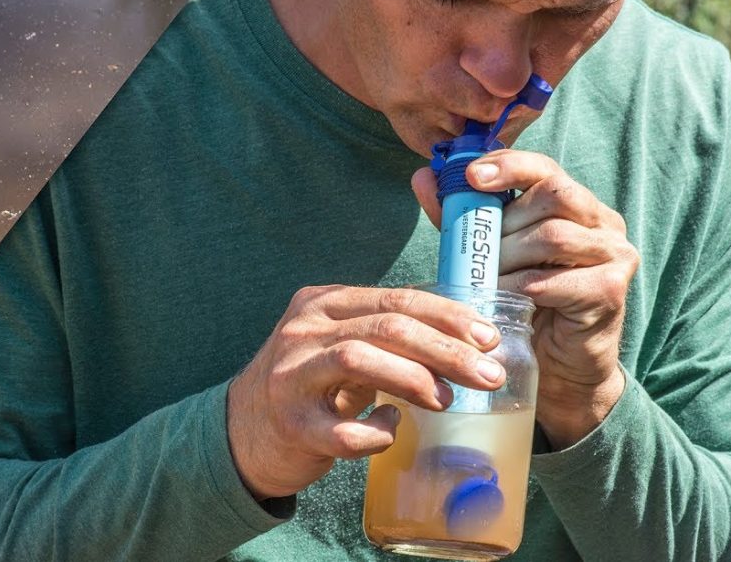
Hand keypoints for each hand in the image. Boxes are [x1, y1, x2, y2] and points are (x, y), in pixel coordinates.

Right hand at [227, 286, 505, 499]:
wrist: (242, 431)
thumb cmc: (312, 385)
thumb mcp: (340, 343)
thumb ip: (386, 334)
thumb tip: (468, 341)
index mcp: (322, 302)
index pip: (397, 298)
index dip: (448, 317)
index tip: (488, 338)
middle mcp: (303, 330)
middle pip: (386, 326)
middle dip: (445, 349)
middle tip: (487, 375)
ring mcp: (291, 375)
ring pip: (358, 359)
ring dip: (413, 379)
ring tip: (446, 400)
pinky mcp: (290, 423)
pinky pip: (341, 430)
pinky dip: (375, 432)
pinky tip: (390, 431)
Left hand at [412, 149, 638, 448]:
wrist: (557, 369)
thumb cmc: (524, 306)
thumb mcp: (488, 255)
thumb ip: (461, 218)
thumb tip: (423, 177)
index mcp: (577, 206)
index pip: (547, 169)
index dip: (510, 165)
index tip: (471, 176)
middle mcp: (604, 223)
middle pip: (553, 196)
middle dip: (506, 224)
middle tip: (481, 255)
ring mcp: (615, 255)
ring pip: (555, 236)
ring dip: (511, 258)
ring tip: (490, 282)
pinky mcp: (611, 291)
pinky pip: (558, 279)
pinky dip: (524, 288)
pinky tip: (509, 301)